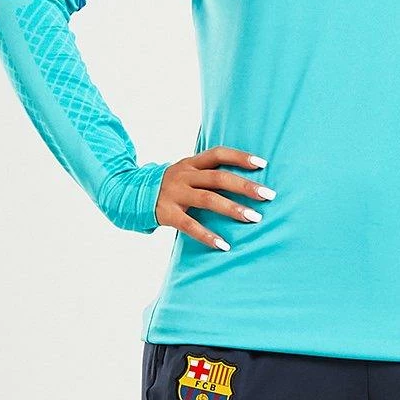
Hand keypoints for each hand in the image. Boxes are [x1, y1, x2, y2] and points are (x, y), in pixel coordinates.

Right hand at [156, 147, 275, 250]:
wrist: (131, 195)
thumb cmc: (171, 187)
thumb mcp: (186, 174)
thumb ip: (208, 175)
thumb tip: (244, 181)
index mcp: (191, 163)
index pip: (218, 153)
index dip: (240, 157)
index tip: (263, 163)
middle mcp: (184, 175)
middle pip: (218, 177)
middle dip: (245, 186)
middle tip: (268, 195)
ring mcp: (175, 194)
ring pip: (208, 199)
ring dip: (232, 208)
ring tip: (254, 218)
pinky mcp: (168, 213)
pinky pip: (190, 225)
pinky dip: (208, 236)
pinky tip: (224, 245)